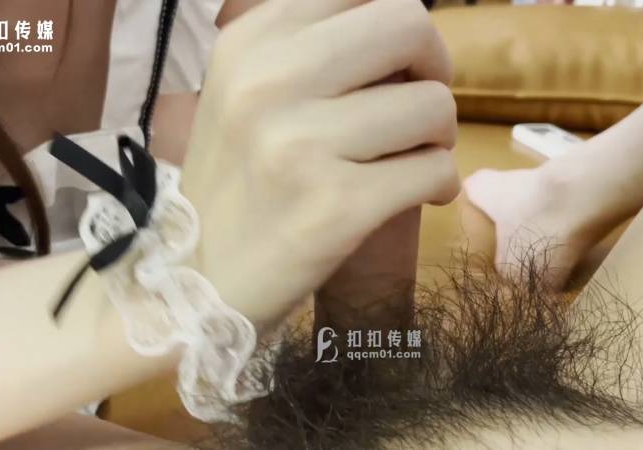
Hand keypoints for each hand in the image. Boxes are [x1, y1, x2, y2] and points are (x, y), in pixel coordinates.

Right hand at [181, 0, 459, 327]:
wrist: (201, 279)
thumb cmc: (238, 181)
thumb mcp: (247, 92)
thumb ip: (312, 48)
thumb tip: (407, 25)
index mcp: (248, 42)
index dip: (398, 27)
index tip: (397, 64)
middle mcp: (268, 81)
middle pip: (408, 24)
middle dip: (434, 67)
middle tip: (419, 109)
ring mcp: (299, 144)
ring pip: (433, 105)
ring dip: (439, 137)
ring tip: (411, 161)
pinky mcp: (334, 205)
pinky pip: (437, 170)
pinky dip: (441, 184)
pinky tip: (418, 196)